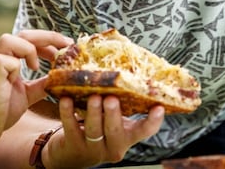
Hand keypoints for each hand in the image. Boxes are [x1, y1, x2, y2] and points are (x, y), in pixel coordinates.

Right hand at [0, 30, 73, 147]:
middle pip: (22, 34)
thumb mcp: (26, 94)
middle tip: (66, 46)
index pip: (28, 39)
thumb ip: (41, 84)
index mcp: (5, 58)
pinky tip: (19, 79)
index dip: (49, 40)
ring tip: (36, 67)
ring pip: (9, 39)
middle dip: (48, 37)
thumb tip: (60, 78)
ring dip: (29, 49)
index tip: (66, 47)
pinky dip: (16, 67)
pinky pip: (3, 61)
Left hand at [44, 95, 164, 167]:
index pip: (144, 131)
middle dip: (114, 115)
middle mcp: (113, 146)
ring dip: (94, 112)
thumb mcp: (113, 120)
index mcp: (127, 137)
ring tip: (93, 97)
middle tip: (112, 98)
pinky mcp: (74, 147)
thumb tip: (125, 71)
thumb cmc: (97, 129)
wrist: (71, 153)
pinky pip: (71, 128)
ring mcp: (93, 149)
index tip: (159, 107)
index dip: (153, 122)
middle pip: (116, 131)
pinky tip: (66, 100)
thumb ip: (121, 104)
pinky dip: (68, 113)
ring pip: (94, 131)